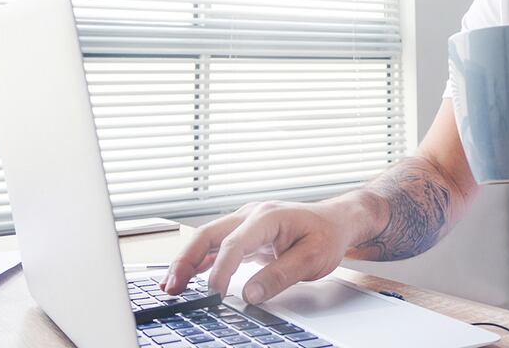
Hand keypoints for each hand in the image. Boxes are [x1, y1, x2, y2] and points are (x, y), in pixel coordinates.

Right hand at [164, 200, 360, 303]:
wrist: (337, 221)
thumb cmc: (327, 235)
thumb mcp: (312, 259)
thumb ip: (280, 276)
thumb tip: (250, 294)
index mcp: (267, 217)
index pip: (234, 243)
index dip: (221, 269)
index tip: (213, 292)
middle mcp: (251, 214)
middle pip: (208, 234)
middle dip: (186, 260)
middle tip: (172, 286)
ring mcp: (245, 221)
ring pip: (207, 238)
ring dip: (187, 260)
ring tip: (171, 285)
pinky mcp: (245, 232)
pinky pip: (216, 245)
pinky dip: (200, 260)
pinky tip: (187, 276)